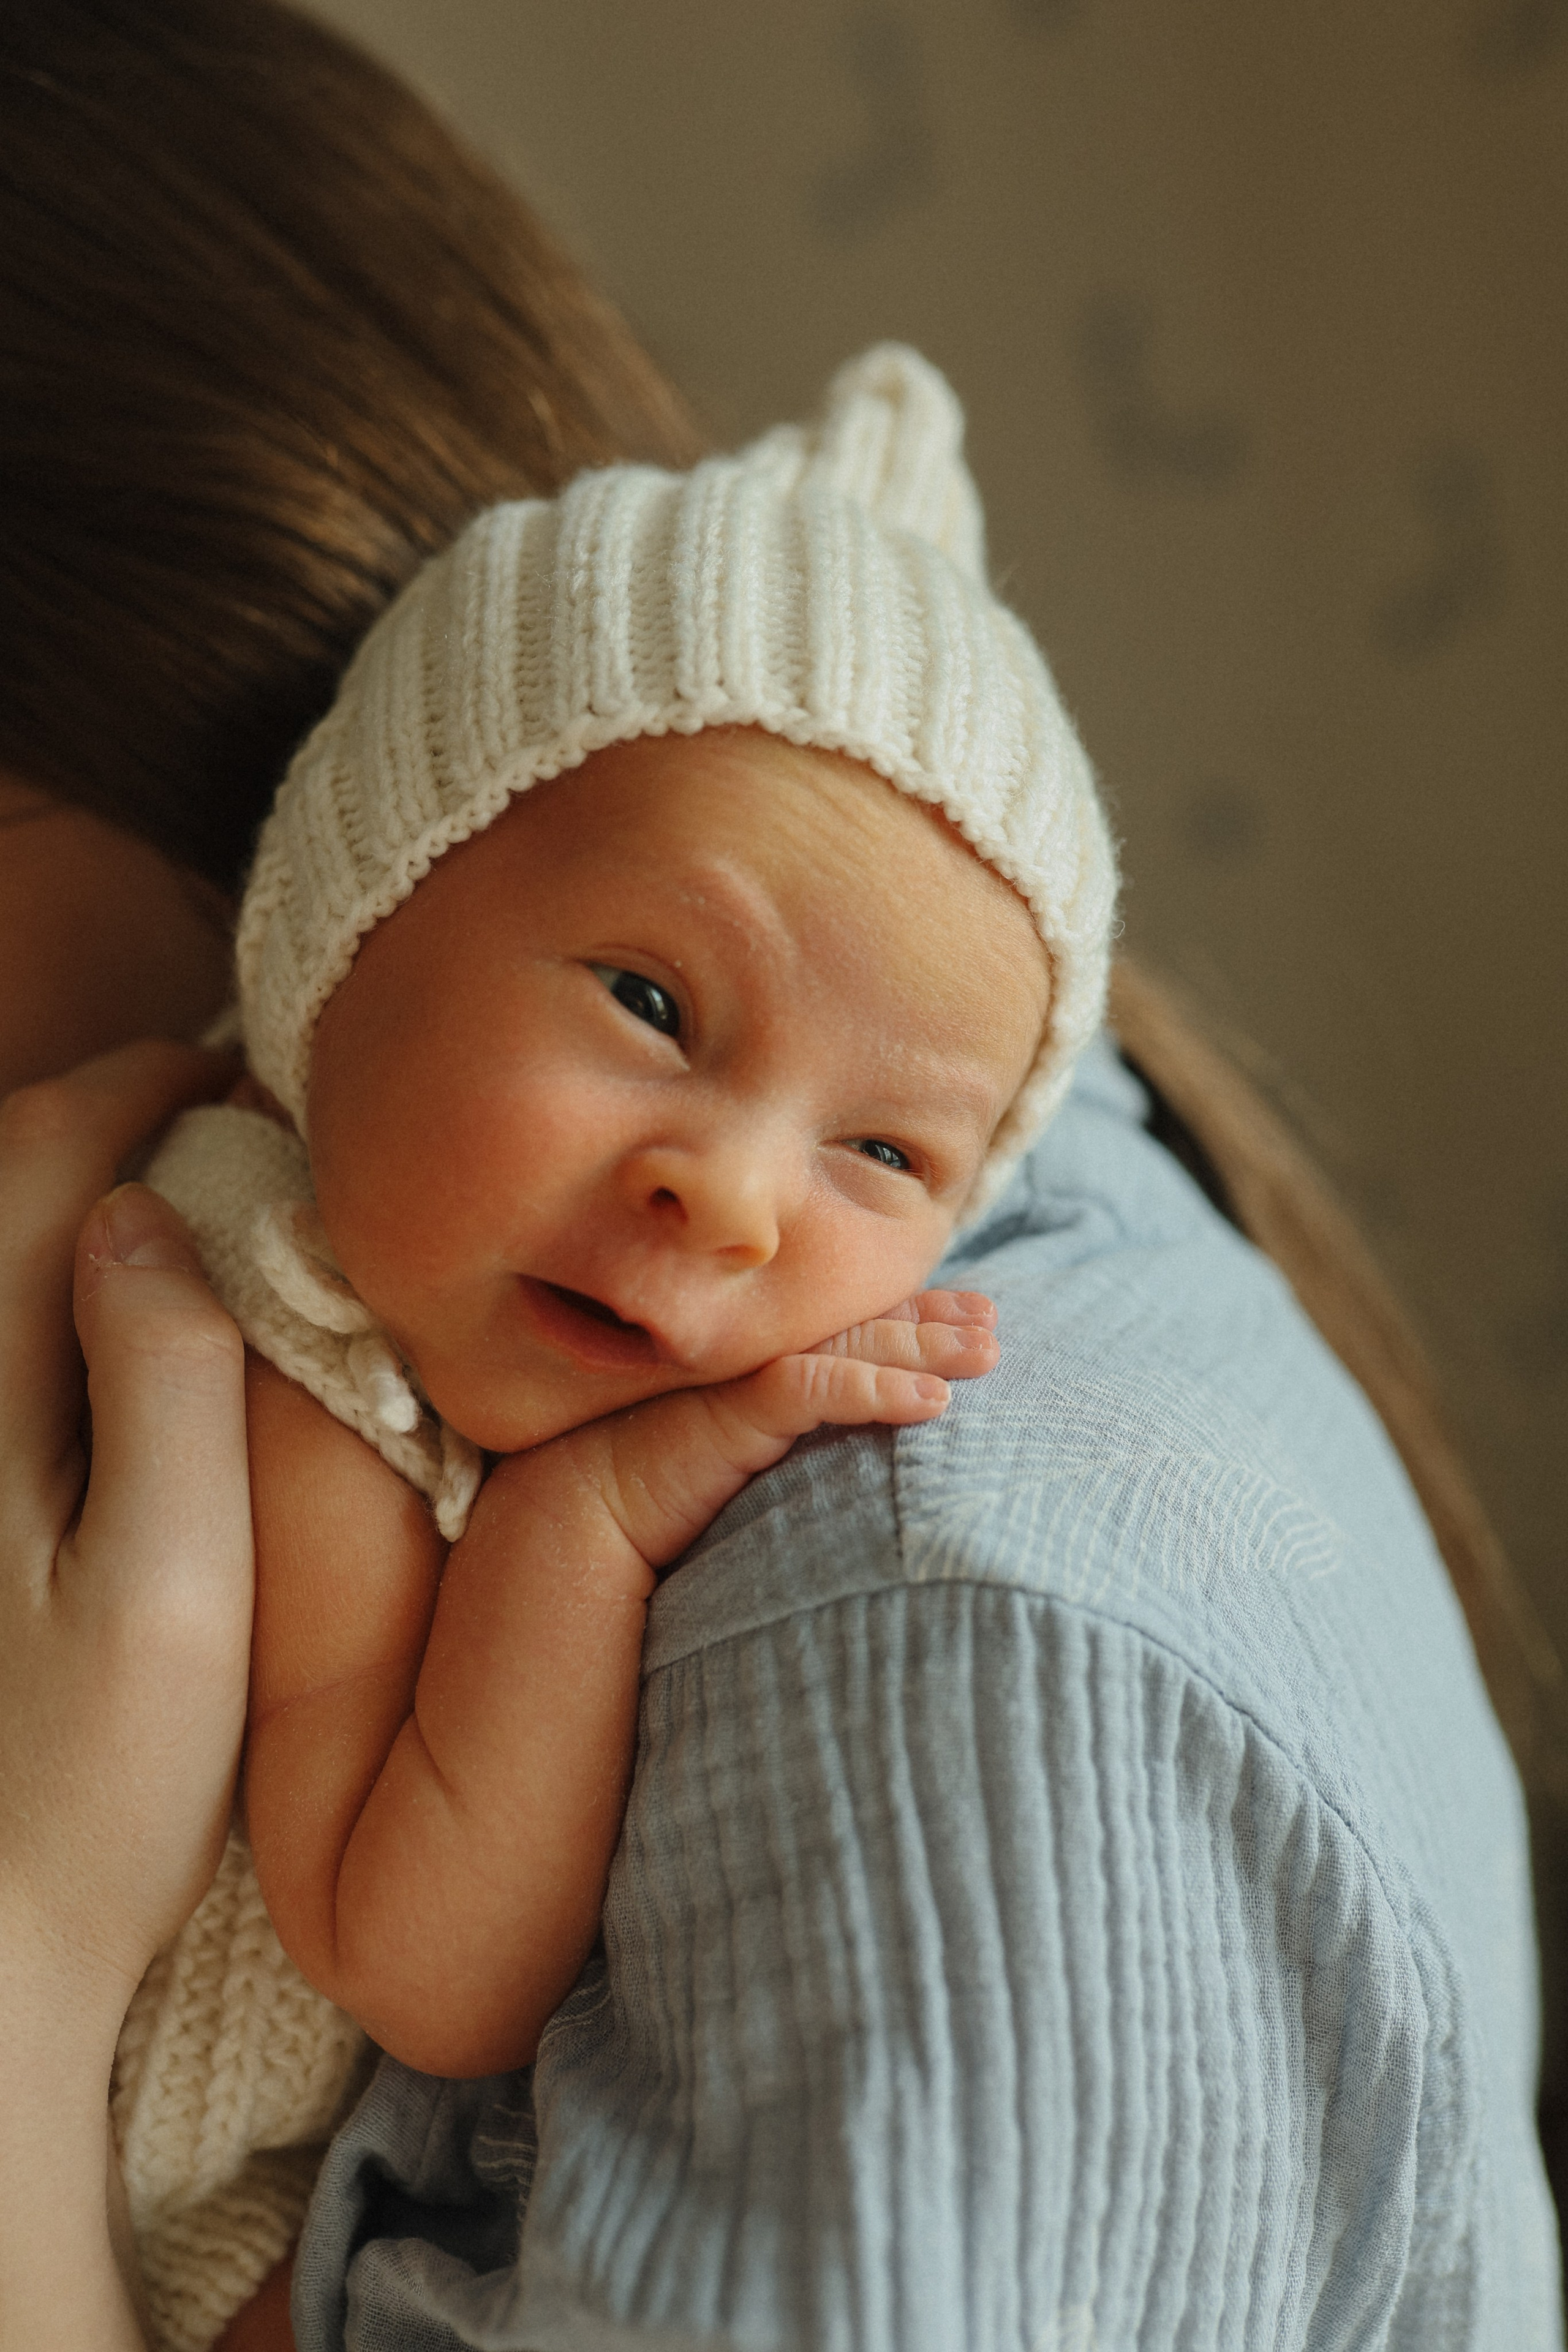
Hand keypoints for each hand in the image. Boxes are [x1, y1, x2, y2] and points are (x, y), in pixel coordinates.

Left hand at [0, 1041, 251, 2346]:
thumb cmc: (90, 1784)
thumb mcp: (172, 1585)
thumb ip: (164, 1387)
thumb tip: (152, 1217)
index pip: (40, 1170)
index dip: (134, 1088)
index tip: (230, 1068)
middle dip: (93, 1114)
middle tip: (209, 1105)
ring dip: (64, 1192)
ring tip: (173, 1187)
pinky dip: (46, 1281)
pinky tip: (114, 1311)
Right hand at [550, 1286, 1000, 1577]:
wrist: (564, 1530)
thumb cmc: (644, 1508)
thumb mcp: (732, 1466)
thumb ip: (784, 1438)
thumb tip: (853, 1457)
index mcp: (747, 1364)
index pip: (844, 1325)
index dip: (911, 1314)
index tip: (973, 1314)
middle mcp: (742, 1356)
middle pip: (854, 1323)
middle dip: (930, 1319)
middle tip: (992, 1323)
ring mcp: (732, 1378)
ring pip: (843, 1346)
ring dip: (921, 1347)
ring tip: (985, 1355)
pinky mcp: (722, 1412)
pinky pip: (810, 1390)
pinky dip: (873, 1391)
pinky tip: (929, 1404)